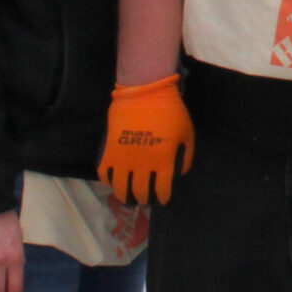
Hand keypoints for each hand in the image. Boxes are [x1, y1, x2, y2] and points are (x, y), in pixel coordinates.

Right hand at [99, 74, 193, 206]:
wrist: (145, 91)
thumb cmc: (170, 111)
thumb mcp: (187, 133)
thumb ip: (187, 155)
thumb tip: (180, 173)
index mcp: (163, 161)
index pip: (162, 190)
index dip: (163, 197)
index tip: (162, 199)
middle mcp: (142, 164)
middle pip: (140, 192)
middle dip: (143, 199)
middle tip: (144, 200)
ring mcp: (124, 157)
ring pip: (120, 188)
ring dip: (124, 196)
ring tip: (127, 198)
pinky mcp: (109, 149)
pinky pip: (104, 172)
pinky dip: (107, 180)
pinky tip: (113, 181)